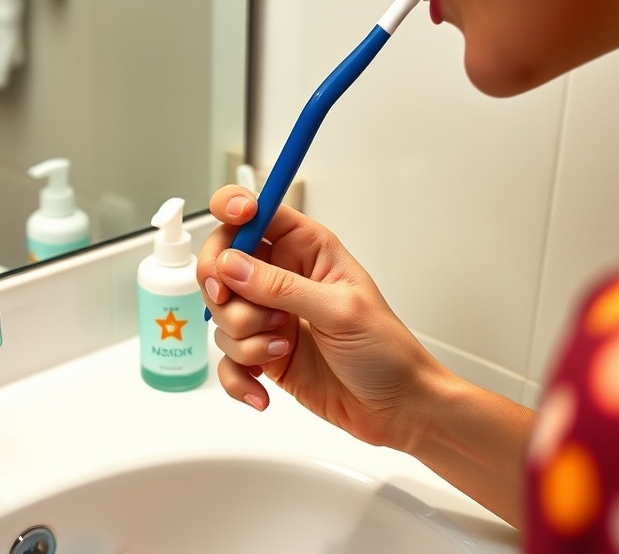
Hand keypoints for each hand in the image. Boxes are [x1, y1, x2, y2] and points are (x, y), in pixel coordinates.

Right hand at [198, 185, 447, 450]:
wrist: (396, 407)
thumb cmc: (386, 350)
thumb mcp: (339, 311)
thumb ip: (280, 286)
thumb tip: (230, 264)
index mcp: (306, 248)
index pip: (256, 213)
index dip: (233, 210)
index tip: (230, 233)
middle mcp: (282, 276)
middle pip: (222, 260)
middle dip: (223, 287)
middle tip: (236, 303)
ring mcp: (269, 315)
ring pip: (222, 313)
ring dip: (243, 337)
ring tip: (282, 349)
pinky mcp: (262, 351)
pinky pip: (227, 357)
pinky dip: (239, 375)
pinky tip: (262, 388)